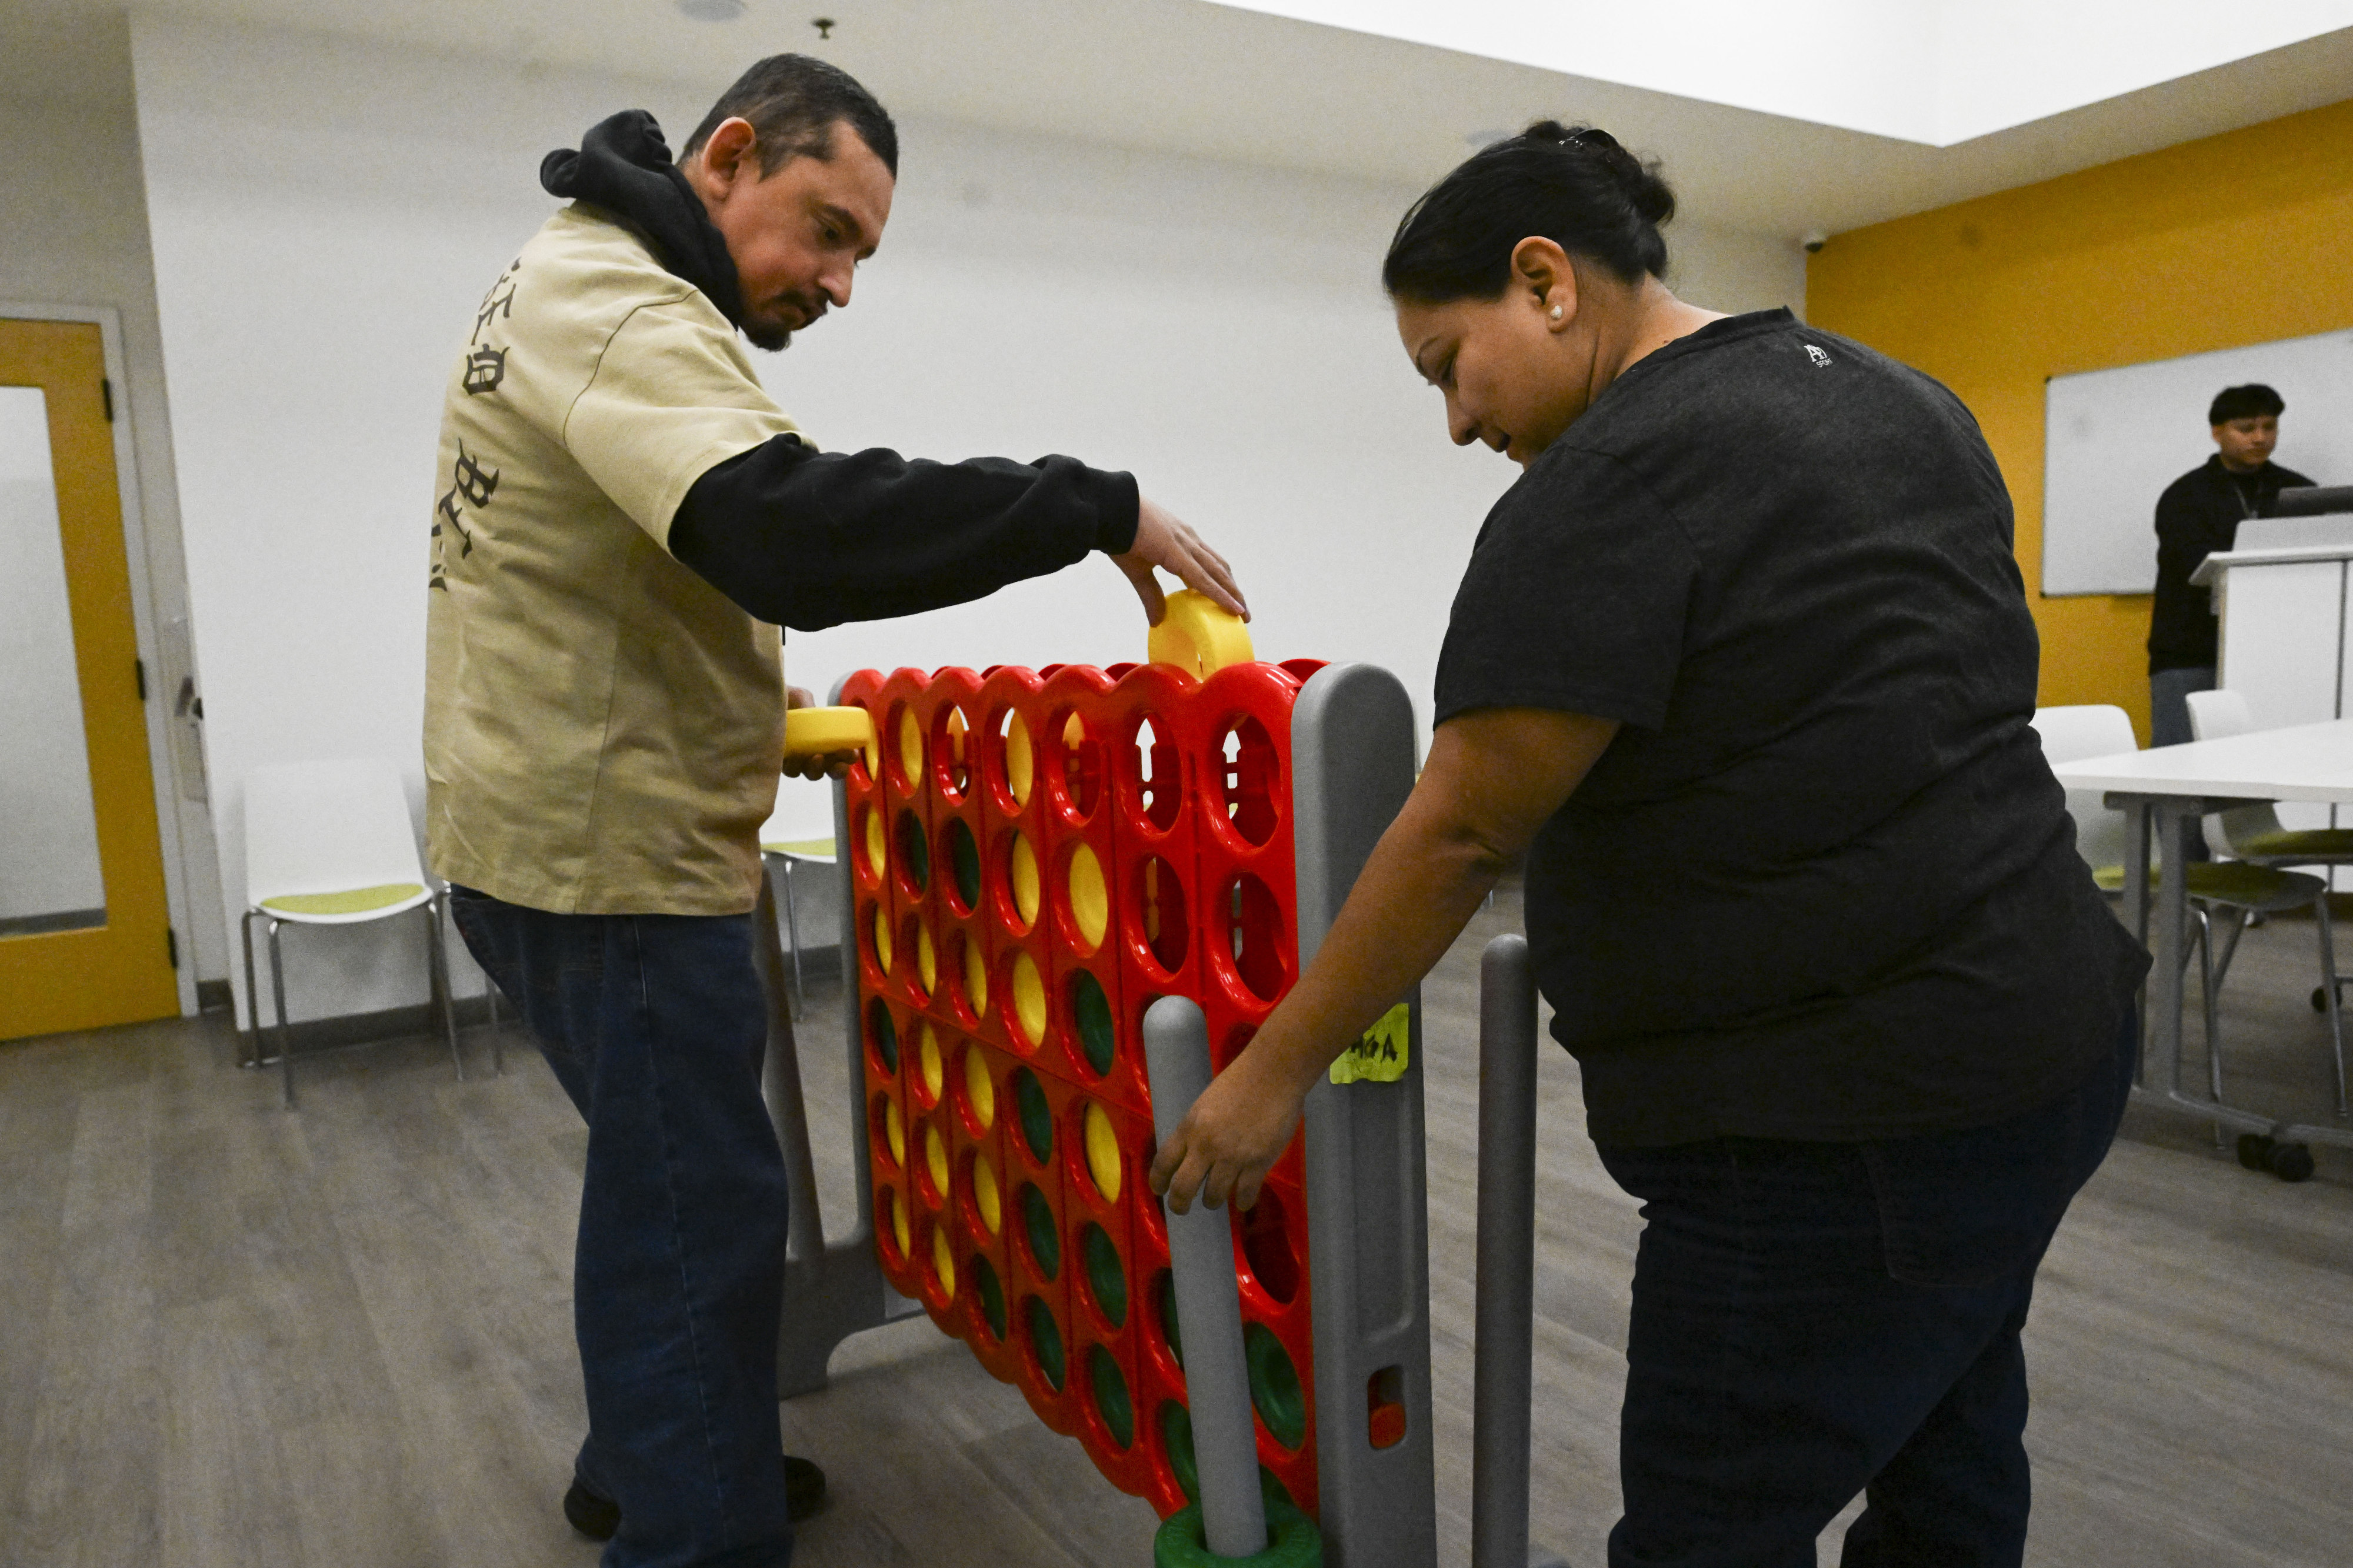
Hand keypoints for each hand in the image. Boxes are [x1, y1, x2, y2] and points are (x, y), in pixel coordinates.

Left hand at [782, 685, 858, 780]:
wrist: (754, 698)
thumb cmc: (780, 697)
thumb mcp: (799, 696)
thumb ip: (809, 703)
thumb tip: (815, 715)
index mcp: (819, 737)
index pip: (838, 752)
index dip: (847, 756)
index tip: (852, 752)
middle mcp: (807, 750)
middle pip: (827, 769)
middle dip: (836, 769)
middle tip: (839, 764)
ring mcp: (791, 758)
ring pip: (808, 773)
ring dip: (816, 769)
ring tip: (816, 758)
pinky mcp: (773, 762)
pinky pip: (787, 770)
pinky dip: (793, 767)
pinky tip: (793, 757)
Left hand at [1112, 496, 1247, 625]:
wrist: (1115, 506)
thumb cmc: (1122, 537)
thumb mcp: (1134, 570)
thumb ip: (1149, 595)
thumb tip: (1158, 622)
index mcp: (1174, 552)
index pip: (1204, 579)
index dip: (1222, 597)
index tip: (1238, 611)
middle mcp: (1187, 541)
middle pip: (1218, 570)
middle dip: (1234, 593)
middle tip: (1245, 615)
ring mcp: (1187, 534)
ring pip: (1215, 559)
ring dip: (1228, 581)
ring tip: (1236, 599)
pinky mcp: (1183, 529)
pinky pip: (1205, 551)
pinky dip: (1214, 568)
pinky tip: (1213, 579)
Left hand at [1147, 1050, 1305, 1213]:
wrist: (1273, 1073)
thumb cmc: (1239, 1082)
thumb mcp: (1204, 1104)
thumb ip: (1195, 1130)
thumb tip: (1190, 1155)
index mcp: (1190, 1126)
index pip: (1163, 1162)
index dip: (1158, 1181)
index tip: (1159, 1190)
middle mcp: (1206, 1145)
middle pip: (1183, 1188)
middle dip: (1179, 1205)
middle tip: (1182, 1209)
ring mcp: (1233, 1156)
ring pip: (1214, 1196)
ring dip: (1213, 1201)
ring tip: (1216, 1199)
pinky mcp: (1258, 1163)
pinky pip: (1246, 1195)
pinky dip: (1243, 1202)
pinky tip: (1243, 1201)